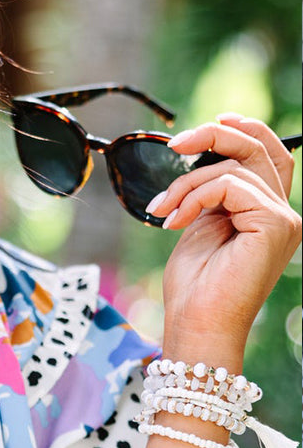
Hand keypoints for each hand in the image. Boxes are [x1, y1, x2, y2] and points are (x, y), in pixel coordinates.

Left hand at [148, 114, 300, 355]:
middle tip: (175, 145)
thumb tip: (204, 152)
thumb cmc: (194, 286)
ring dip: (187, 183)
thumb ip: (212, 192)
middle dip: (214, 135)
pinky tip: (174, 220)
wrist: (196, 325)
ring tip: (163, 210)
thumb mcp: (201, 224)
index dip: (246, 130)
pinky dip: (195, 196)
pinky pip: (230, 185)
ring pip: (235, 168)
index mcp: (268, 214)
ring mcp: (284, 220)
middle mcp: (284, 215)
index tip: (212, 122)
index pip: (269, 156)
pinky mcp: (274, 225)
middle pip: (259, 148)